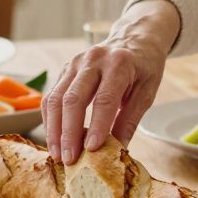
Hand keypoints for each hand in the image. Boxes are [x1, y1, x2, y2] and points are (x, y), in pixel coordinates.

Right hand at [44, 0, 177, 163]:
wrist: (135, 37)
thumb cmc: (144, 66)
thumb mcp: (147, 91)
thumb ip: (130, 120)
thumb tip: (118, 151)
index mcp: (120, 64)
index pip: (104, 98)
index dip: (96, 125)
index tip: (91, 150)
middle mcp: (93, 60)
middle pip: (73, 98)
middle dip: (68, 132)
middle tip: (69, 159)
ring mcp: (75, 63)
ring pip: (56, 97)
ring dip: (54, 129)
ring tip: (58, 155)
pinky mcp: (65, 69)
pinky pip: (52, 96)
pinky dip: (50, 120)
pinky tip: (54, 139)